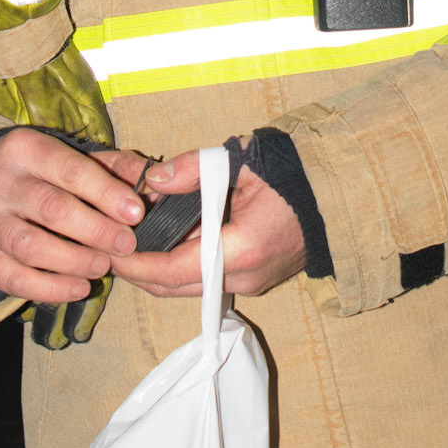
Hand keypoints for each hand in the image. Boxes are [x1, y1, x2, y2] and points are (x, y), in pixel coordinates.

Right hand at [0, 130, 151, 303]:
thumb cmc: (32, 178)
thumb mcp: (64, 159)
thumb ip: (111, 167)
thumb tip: (153, 181)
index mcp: (23, 148)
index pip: (70, 170)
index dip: (107, 193)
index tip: (136, 213)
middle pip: (52, 209)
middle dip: (96, 230)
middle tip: (126, 245)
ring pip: (32, 247)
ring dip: (75, 261)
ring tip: (102, 266)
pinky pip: (15, 279)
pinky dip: (52, 289)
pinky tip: (79, 287)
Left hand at [111, 146, 306, 299]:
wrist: (338, 192)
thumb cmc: (292, 174)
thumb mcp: (241, 159)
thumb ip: (194, 168)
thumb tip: (152, 179)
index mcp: (241, 250)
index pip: (173, 270)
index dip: (136, 264)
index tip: (110, 252)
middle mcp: (245, 277)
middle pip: (176, 287)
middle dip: (139, 272)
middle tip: (110, 250)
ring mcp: (252, 283)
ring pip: (191, 288)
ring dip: (159, 272)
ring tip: (131, 245)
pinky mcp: (255, 279)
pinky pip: (208, 280)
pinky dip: (183, 267)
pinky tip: (166, 243)